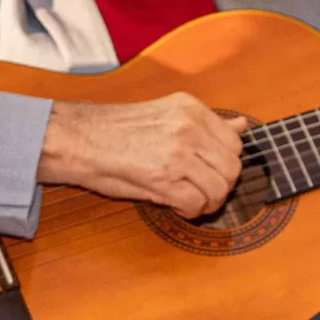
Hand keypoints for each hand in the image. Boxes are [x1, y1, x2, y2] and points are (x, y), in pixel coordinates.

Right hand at [40, 94, 247, 218]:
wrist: (77, 139)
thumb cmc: (114, 130)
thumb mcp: (166, 116)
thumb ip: (206, 124)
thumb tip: (242, 125)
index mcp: (190, 107)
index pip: (234, 141)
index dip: (225, 164)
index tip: (209, 172)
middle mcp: (188, 126)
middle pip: (232, 167)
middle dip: (221, 186)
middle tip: (201, 192)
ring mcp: (178, 151)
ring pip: (220, 187)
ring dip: (208, 202)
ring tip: (190, 201)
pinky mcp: (164, 177)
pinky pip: (197, 202)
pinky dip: (191, 212)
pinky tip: (177, 207)